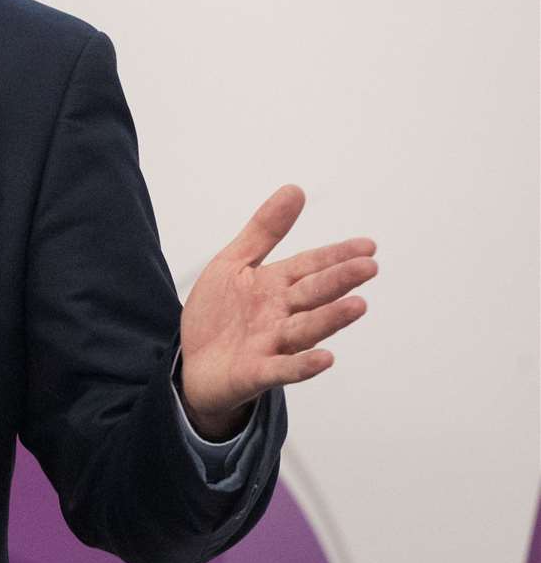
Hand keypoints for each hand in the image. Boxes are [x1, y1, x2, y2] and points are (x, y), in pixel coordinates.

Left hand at [178, 184, 378, 439]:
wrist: (193, 365)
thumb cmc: (218, 315)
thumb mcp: (234, 263)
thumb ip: (264, 231)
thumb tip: (295, 189)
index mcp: (275, 286)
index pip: (311, 266)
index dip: (336, 255)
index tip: (368, 246)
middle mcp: (280, 314)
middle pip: (313, 294)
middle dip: (339, 280)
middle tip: (369, 266)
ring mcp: (272, 344)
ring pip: (306, 329)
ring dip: (331, 318)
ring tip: (358, 305)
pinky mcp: (257, 373)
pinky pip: (284, 369)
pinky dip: (303, 364)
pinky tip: (326, 358)